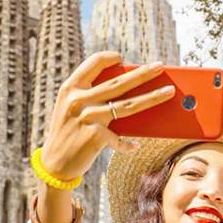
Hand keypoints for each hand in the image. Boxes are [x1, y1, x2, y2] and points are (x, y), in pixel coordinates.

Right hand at [40, 51, 175, 179]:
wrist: (54, 165)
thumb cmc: (68, 134)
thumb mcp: (71, 110)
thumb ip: (90, 97)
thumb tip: (127, 91)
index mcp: (70, 88)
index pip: (93, 63)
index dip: (109, 58)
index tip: (122, 58)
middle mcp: (78, 100)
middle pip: (118, 83)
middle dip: (143, 73)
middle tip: (160, 66)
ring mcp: (88, 118)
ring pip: (128, 105)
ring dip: (152, 98)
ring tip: (168, 92)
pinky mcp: (95, 137)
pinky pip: (120, 138)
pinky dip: (128, 144)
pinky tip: (135, 146)